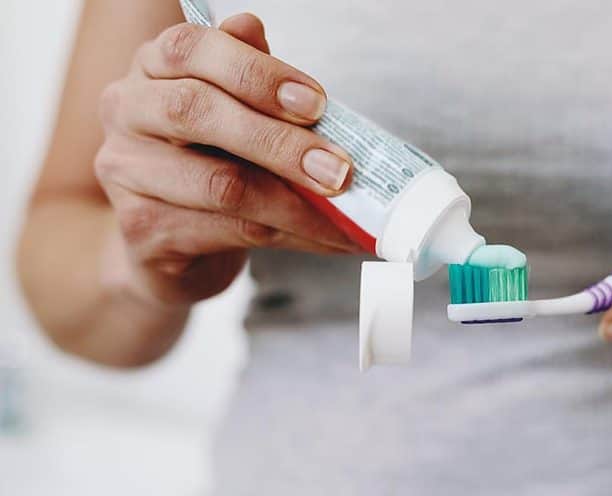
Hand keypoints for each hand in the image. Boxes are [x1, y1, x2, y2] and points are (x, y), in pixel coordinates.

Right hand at [95, 14, 355, 304]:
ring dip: (296, 204)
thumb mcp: (236, 110)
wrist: (168, 241)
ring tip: (347, 216)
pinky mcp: (143, 229)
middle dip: (280, 142)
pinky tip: (328, 238)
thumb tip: (252, 26)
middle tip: (339, 170)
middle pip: (196, 112)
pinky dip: (291, 235)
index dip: (257, 73)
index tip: (316, 103)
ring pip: (220, 184)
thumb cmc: (211, 159)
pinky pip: (230, 231)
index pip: (191, 49)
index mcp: (153, 67)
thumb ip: (248, 76)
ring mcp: (127, 173)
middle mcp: (127, 111)